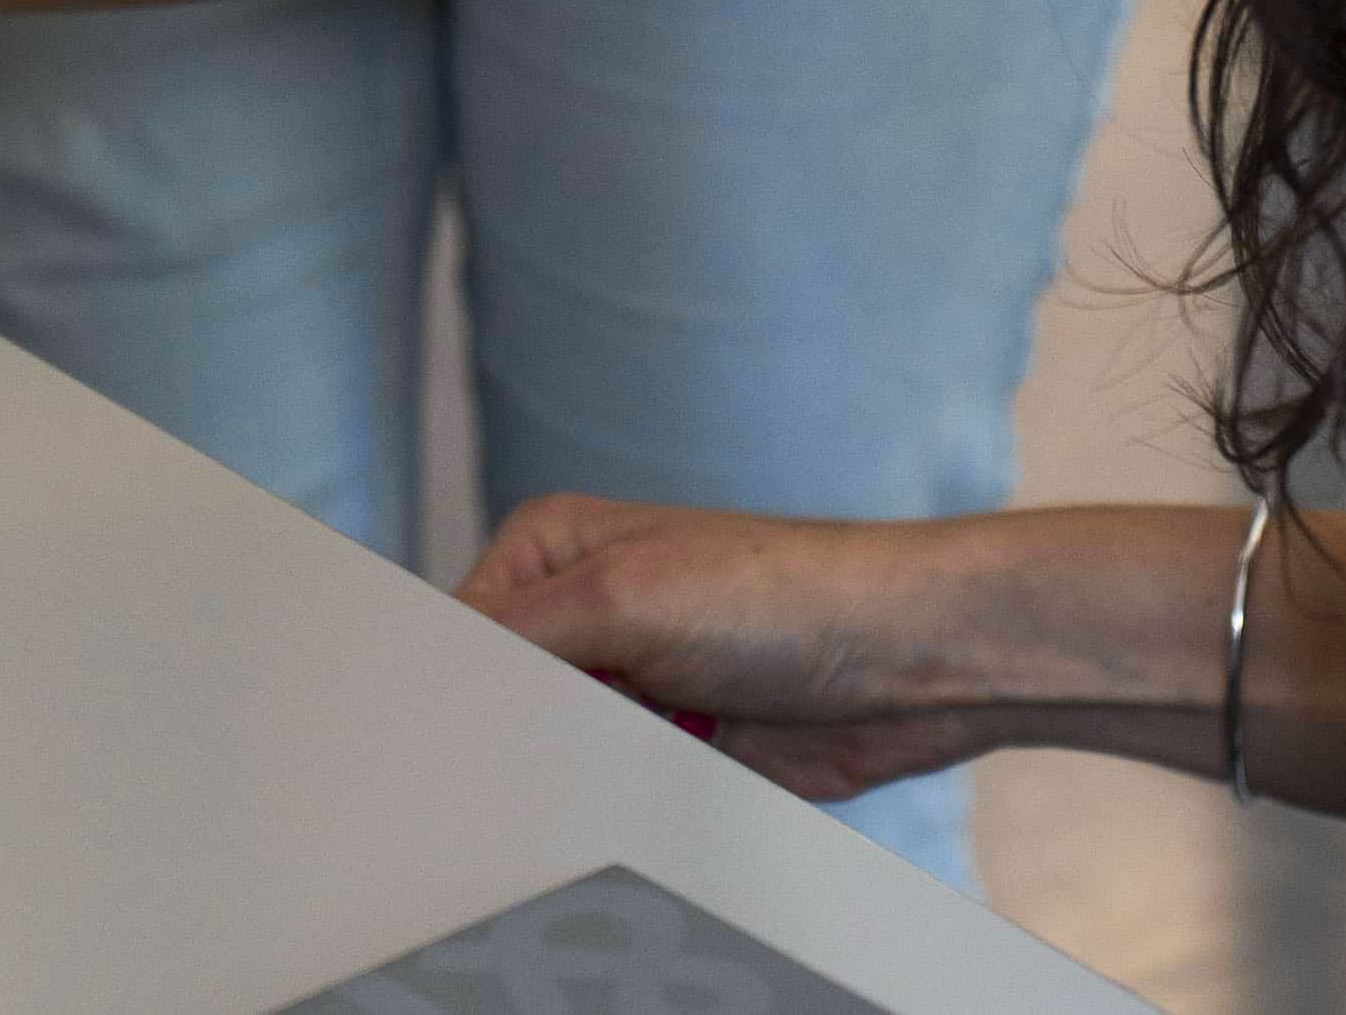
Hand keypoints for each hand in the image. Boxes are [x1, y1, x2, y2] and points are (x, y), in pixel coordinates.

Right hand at [459, 497, 1024, 802]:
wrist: (902, 662)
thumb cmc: (781, 595)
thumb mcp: (624, 598)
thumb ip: (517, 638)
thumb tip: (443, 684)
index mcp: (554, 548)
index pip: (459, 628)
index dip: (458, 682)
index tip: (468, 721)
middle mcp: (585, 610)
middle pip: (505, 697)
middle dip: (528, 730)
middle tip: (573, 734)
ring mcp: (629, 680)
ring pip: (557, 752)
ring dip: (585, 765)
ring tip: (640, 744)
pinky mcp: (671, 744)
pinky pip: (613, 789)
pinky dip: (626, 797)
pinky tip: (657, 780)